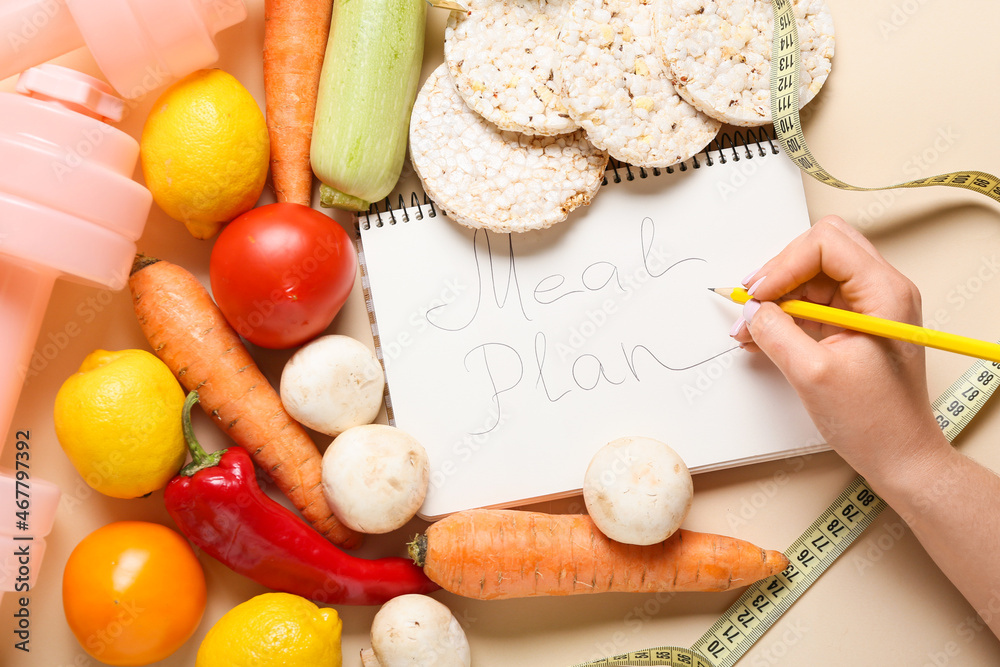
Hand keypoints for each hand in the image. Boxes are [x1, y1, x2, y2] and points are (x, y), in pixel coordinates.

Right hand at [733, 216, 950, 481]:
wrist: (899, 456)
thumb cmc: (875, 421)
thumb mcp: (813, 374)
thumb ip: (776, 332)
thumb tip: (751, 311)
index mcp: (885, 293)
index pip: (827, 243)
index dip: (784, 263)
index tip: (759, 294)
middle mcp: (881, 291)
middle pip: (819, 250)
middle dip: (779, 272)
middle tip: (753, 301)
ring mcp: (868, 307)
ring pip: (811, 275)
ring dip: (777, 295)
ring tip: (752, 325)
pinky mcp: (854, 324)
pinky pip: (812, 301)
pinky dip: (785, 313)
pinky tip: (763, 334)